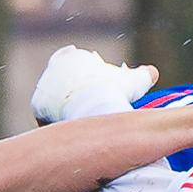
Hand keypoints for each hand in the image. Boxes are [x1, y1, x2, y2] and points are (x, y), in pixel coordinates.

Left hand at [31, 47, 157, 124]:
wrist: (93, 108)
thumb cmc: (114, 91)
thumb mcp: (133, 82)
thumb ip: (143, 75)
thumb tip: (153, 73)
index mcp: (71, 57)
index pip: (75, 62)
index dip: (87, 76)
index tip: (95, 89)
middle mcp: (53, 68)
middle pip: (63, 83)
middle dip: (74, 94)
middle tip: (90, 110)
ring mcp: (44, 86)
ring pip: (55, 101)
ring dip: (65, 111)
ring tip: (83, 125)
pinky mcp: (38, 107)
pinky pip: (46, 118)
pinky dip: (58, 126)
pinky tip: (71, 134)